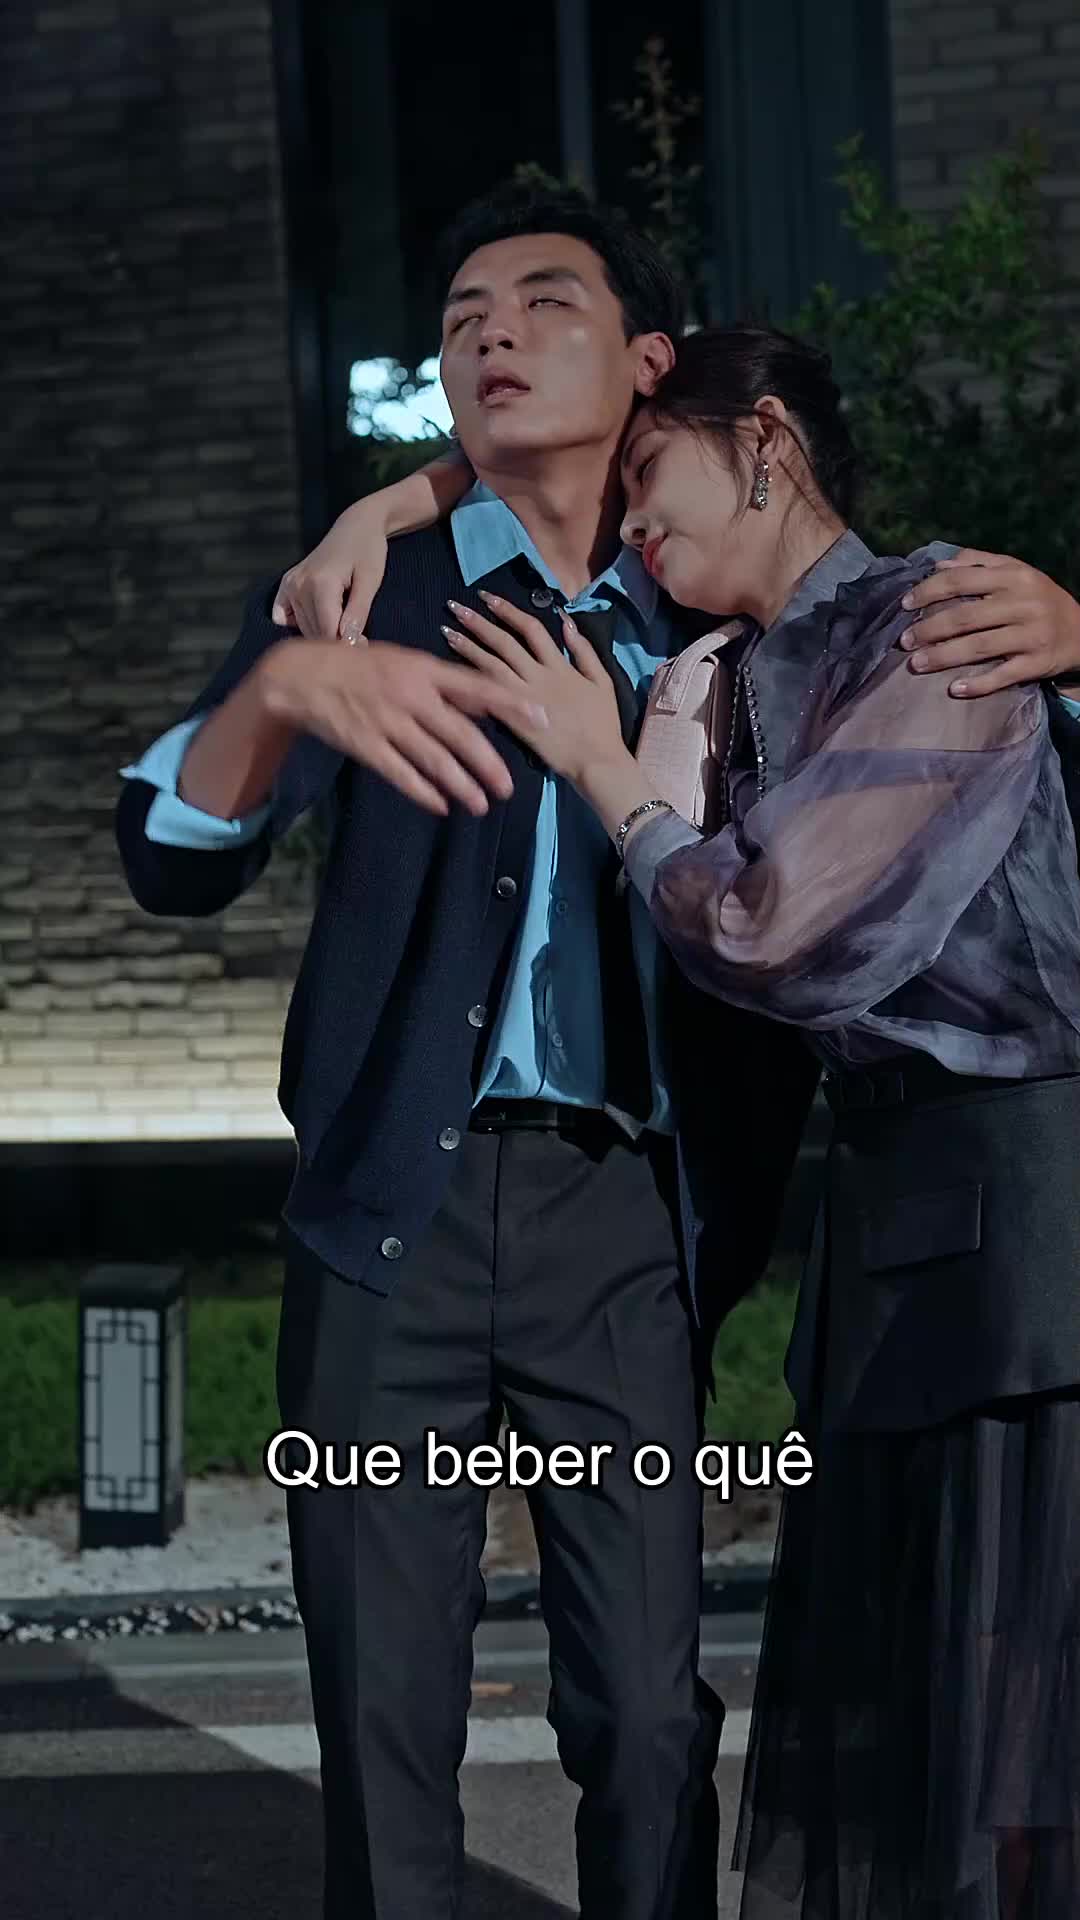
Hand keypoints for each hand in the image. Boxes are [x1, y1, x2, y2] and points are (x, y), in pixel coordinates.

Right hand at [258, 637, 546, 815]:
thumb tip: (485, 702)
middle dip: (487, 763)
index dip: (510, 703)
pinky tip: (442, 805)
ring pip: (433, 759)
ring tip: (481, 805)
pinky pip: (401, 774)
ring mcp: (388, 723)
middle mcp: (411, 696)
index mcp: (424, 670)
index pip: (476, 687)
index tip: (540, 719)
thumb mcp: (405, 661)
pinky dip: (423, 791)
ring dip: (461, 785)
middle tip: (508, 788)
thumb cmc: (360, 667)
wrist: (302, 676)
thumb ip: (444, 683)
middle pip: (459, 734)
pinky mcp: (367, 746)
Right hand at [272, 504, 387, 643]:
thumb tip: (350, 643)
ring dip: (324, 634)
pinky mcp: (285, 585)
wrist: (355, 527)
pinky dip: (300, 625)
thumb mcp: (370, 581)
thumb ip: (358, 613)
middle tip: (360, 638)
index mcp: (320, 583)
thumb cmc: (367, 551)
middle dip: (337, 642)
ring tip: (345, 624)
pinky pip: (284, 619)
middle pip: (315, 634)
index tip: (365, 648)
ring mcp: (289, 585)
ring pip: (304, 629)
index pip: (328, 632)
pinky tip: (318, 618)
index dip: (347, 647)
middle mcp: (298, 585)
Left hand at [440, 591, 629, 786]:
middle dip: (478, 622)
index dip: (508, 611)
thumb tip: (566, 621)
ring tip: (446, 631)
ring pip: (491, 666)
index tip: (487, 598)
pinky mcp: (514, 721)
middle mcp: (538, 676)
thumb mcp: (603, 681)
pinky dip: (469, 682)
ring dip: (467, 647)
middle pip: (504, 643)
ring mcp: (524, 698)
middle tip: (455, 607)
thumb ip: (584, 650)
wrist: (597, 761)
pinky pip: (488, 697)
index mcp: (559, 666)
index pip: (530, 629)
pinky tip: (450, 672)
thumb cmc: (603, 724)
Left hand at [900, 550, 1079, 696]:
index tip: (905, 605)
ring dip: (943, 657)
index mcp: (1013, 576)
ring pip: (980, 646)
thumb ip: (978, 564)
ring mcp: (1032, 634)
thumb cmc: (1037, 599)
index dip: (929, 592)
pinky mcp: (1038, 662)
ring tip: (916, 664)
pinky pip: (1003, 675)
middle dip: (929, 629)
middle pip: (966, 616)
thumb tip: (939, 565)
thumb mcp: (1015, 572)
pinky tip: (954, 689)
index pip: (961, 580)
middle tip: (904, 641)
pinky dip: (978, 684)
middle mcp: (1023, 603)